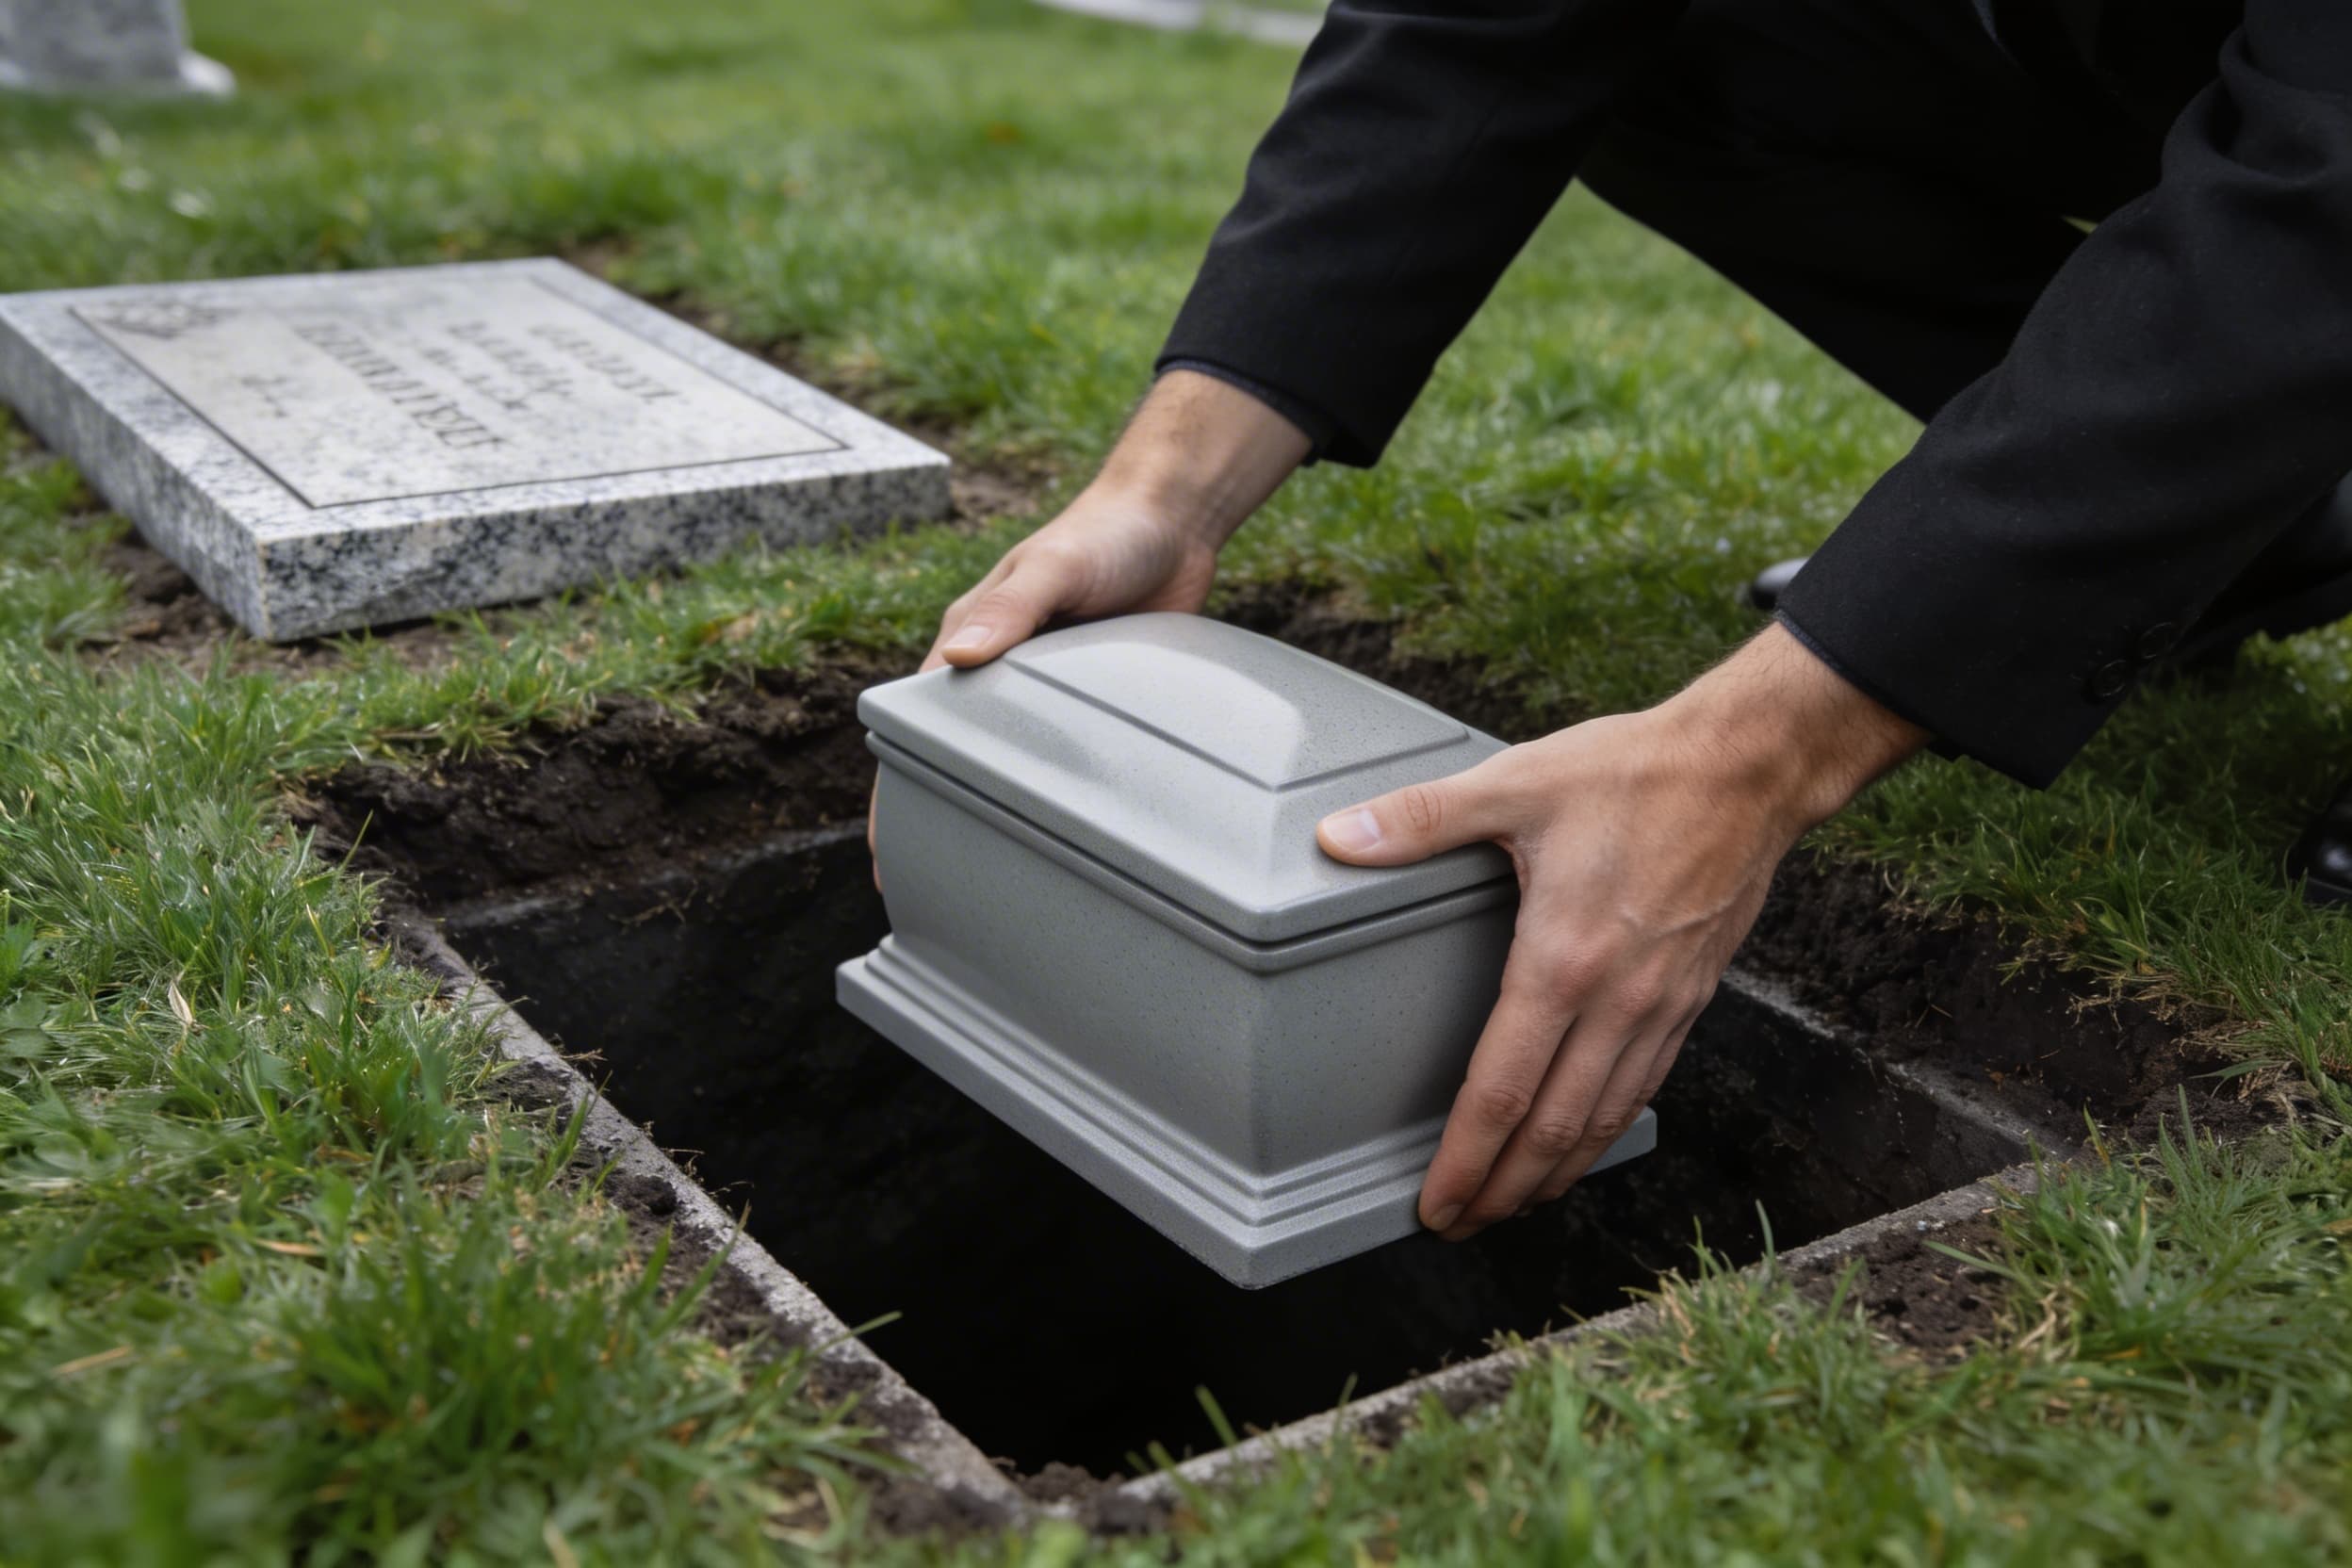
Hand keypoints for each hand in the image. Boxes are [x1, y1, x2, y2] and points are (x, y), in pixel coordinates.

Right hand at [871, 370, 1311, 871]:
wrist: (1172, 522)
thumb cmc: (1100, 534)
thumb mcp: (1052, 566)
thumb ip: (1009, 610)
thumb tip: (954, 657)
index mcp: (969, 646)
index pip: (914, 730)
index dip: (895, 794)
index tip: (883, 854)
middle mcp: (1002, 680)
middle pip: (960, 763)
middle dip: (942, 824)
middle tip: (936, 896)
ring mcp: (1051, 698)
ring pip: (1019, 771)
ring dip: (1006, 820)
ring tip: (1002, 891)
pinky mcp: (1099, 706)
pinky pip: (1078, 762)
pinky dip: (1069, 801)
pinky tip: (1077, 847)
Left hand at [1316, 625, 1927, 1238]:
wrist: (1751, 767)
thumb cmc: (1637, 772)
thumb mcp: (1517, 782)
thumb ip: (1424, 817)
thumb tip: (1340, 836)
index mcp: (1563, 959)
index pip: (1504, 1090)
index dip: (1467, 1159)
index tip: (1437, 1204)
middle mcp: (1617, 998)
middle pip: (1555, 1127)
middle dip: (1504, 1188)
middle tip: (1463, 1225)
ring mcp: (1662, 1004)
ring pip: (1605, 1117)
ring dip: (1556, 1172)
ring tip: (1514, 1203)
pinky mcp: (1692, 996)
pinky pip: (1644, 1084)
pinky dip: (1607, 1129)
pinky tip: (1585, 1141)